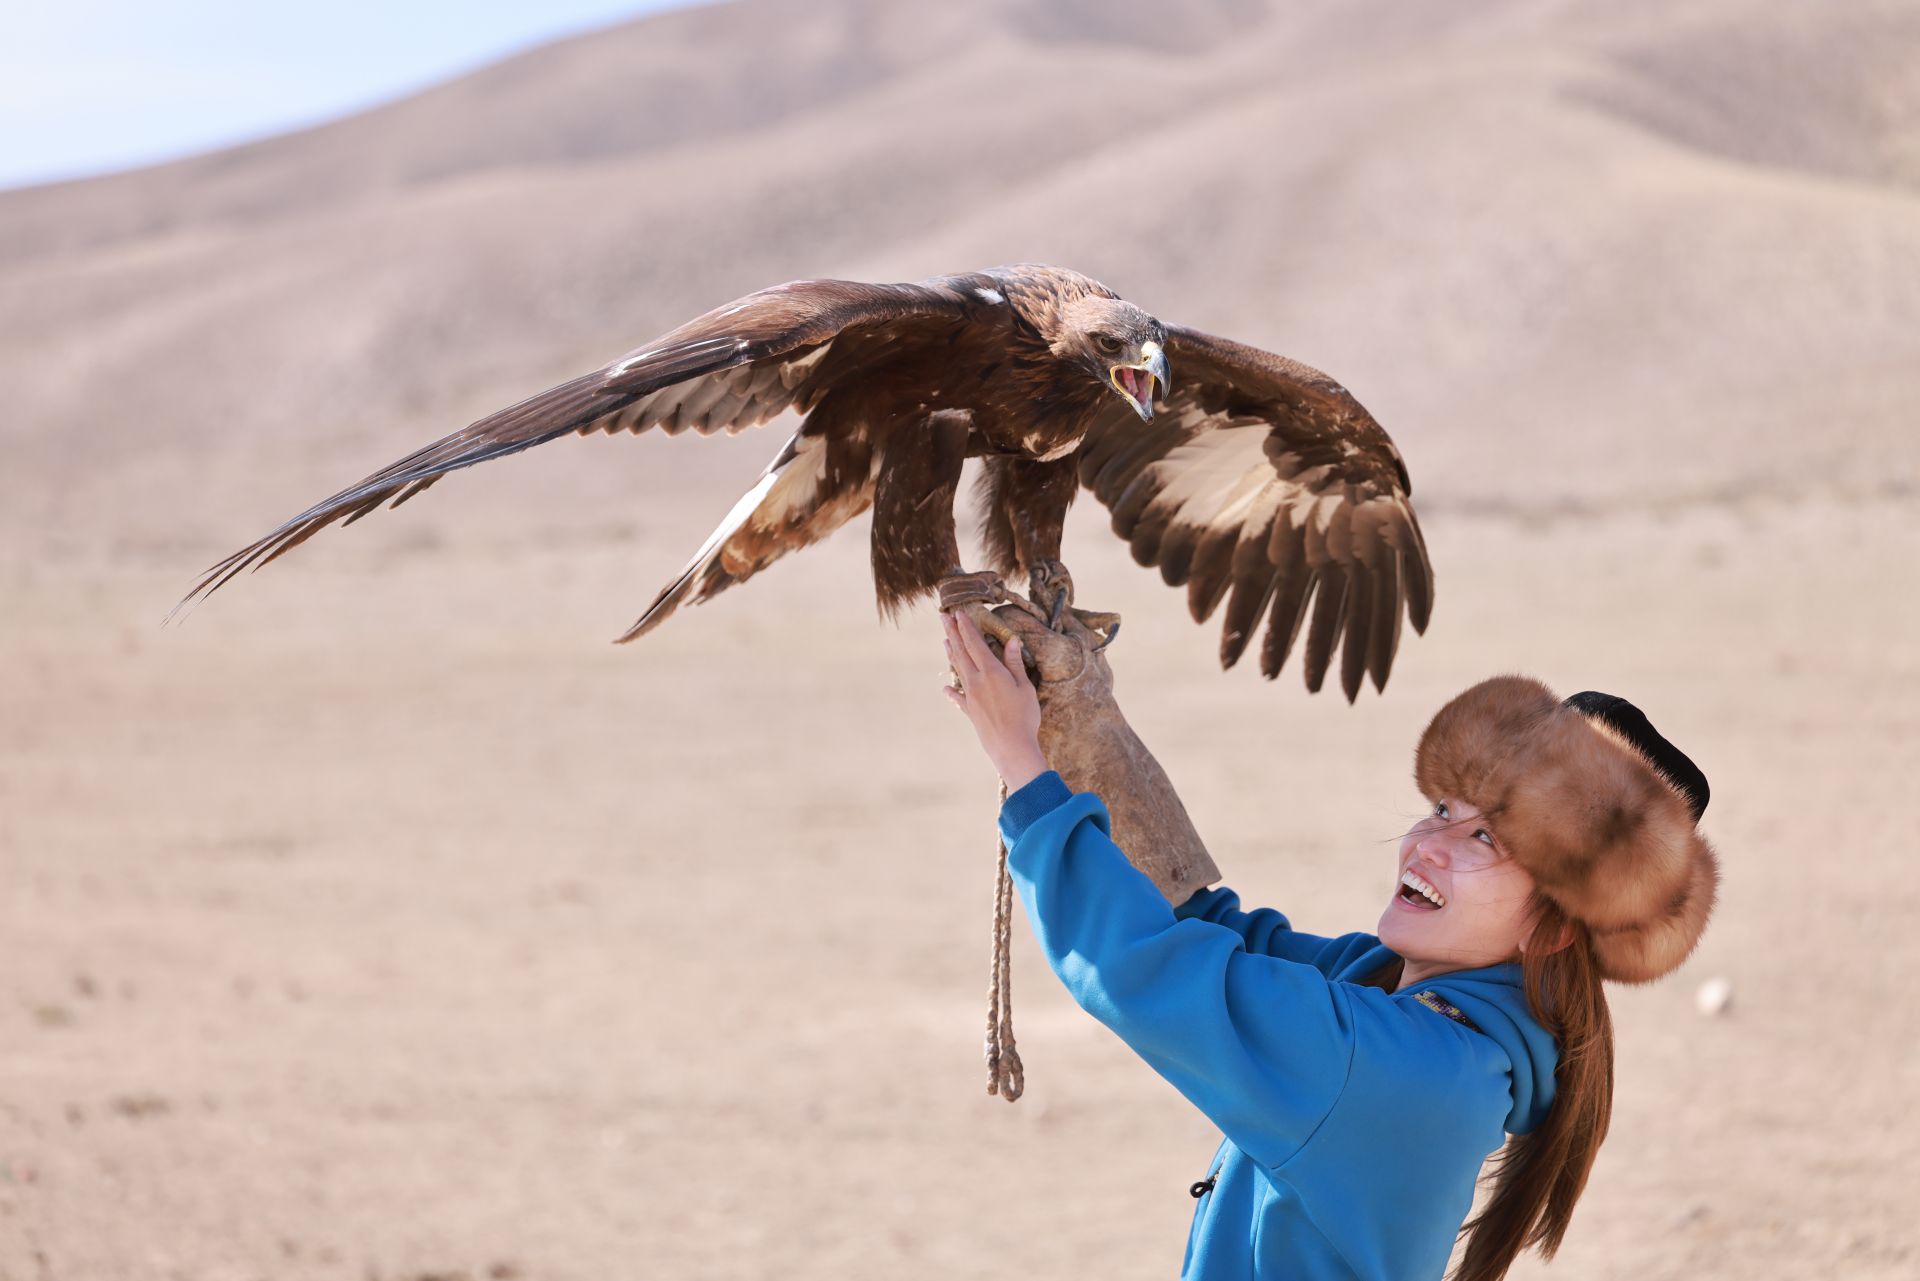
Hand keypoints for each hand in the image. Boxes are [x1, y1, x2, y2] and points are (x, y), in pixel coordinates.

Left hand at [941, 609, 1049, 791]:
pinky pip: (958, 697)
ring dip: (951, 654)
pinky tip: (946, 689)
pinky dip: (952, 691)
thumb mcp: (1024, 687)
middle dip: (952, 633)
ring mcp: (971, 696)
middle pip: (961, 652)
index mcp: (991, 672)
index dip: (966, 627)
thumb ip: (1014, 663)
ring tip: (945, 641)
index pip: (975, 643)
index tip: (959, 613)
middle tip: (943, 618)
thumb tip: (1011, 640)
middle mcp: (976, 681)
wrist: (1011, 747)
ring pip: (958, 670)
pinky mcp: (970, 711)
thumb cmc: (1024, 716)